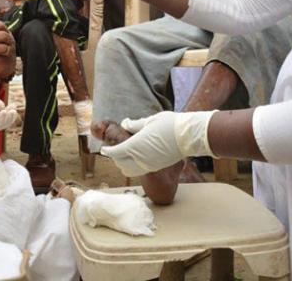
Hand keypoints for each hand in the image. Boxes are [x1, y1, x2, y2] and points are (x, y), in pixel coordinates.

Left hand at [101, 110, 217, 176]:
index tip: (103, 149)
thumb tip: (125, 124)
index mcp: (136, 145)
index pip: (116, 152)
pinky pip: (139, 170)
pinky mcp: (156, 166)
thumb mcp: (149, 121)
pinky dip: (133, 166)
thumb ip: (134, 124)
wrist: (189, 136)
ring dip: (124, 164)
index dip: (107, 151)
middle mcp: (140, 158)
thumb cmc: (170, 125)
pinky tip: (137, 157)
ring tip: (125, 154)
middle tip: (114, 149)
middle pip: (120, 163)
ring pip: (129, 170)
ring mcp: (149, 164)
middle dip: (115, 157)